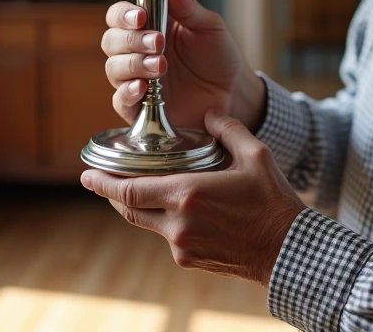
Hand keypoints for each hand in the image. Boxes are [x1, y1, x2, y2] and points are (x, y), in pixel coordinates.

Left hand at [81, 110, 304, 284]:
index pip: (130, 191)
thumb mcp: (256, 155)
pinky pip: (166, 236)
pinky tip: (173, 208)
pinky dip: (163, 220)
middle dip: (111, 195)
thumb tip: (209, 113)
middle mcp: (178, 223)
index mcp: (188, 195)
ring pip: (147, 223)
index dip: (103, 184)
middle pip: (130, 209)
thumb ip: (228, 129)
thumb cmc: (273, 201)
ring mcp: (182, 245)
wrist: (287, 251)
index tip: (85, 175)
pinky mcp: (189, 259)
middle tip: (96, 181)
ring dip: (138, 206)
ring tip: (134, 189)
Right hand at [102, 0, 265, 130]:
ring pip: (114, 69)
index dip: (123, 14)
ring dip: (134, 64)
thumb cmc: (219, 56)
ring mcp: (137, 79)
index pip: (119, 15)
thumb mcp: (209, 26)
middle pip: (112, 41)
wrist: (233, 92)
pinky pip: (120, 100)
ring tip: (161, 66)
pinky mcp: (140, 107)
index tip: (140, 17)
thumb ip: (187, 7)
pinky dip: (127, 93)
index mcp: (149, 27)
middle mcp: (137, 52)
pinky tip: (142, 88)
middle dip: (131, 40)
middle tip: (158, 42)